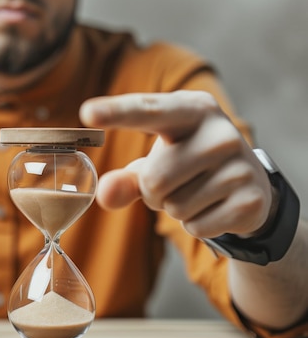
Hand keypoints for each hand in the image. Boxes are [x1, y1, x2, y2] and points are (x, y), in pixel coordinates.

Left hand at [79, 90, 272, 238]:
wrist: (249, 183)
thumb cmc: (187, 165)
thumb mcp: (153, 164)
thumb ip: (125, 178)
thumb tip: (104, 193)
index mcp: (191, 110)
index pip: (147, 111)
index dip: (117, 112)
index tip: (87, 111)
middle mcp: (220, 132)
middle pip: (153, 180)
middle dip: (154, 192)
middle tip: (176, 182)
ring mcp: (240, 166)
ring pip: (175, 207)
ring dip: (175, 209)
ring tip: (197, 191)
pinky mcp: (250, 200)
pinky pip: (197, 227)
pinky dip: (196, 225)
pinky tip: (214, 207)